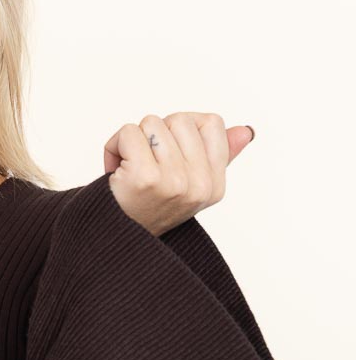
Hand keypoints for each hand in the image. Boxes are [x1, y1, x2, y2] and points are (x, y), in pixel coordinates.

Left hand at [102, 112, 255, 235]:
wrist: (113, 240)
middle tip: (145, 166)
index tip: (167, 158)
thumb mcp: (187, 184)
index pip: (211, 123)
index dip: (182, 131)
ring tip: (129, 170)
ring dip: (133, 140)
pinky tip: (115, 172)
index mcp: (214, 186)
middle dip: (156, 135)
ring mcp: (174, 182)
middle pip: (181, 119)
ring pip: (153, 122)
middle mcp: (199, 186)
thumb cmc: (145, 207)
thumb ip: (217, 156)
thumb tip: (245, 131)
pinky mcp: (146, 178)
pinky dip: (115, 145)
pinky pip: (129, 132)